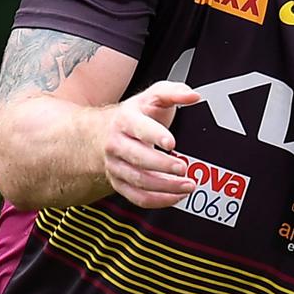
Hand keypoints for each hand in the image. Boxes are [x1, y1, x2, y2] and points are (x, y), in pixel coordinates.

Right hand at [103, 81, 199, 207]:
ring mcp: (116, 165)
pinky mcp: (119, 183)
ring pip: (138, 181)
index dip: (155, 135)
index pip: (139, 128)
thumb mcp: (152, 96)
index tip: (172, 142)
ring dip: (165, 186)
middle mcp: (116, 144)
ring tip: (188, 185)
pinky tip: (176, 196)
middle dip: (162, 165)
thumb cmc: (134, 115)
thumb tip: (193, 96)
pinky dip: (158, 200)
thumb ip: (173, 92)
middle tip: (183, 167)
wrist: (101, 132)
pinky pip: (137, 197)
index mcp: (125, 120)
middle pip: (138, 158)